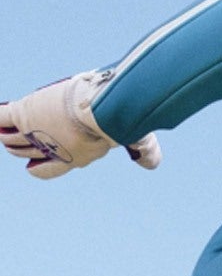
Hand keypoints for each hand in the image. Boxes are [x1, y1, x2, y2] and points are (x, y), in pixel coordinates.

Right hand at [0, 72, 161, 178]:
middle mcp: (51, 148)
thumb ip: (146, 152)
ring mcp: (36, 131)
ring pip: (12, 138)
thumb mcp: (136, 138)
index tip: (31, 166)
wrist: (104, 106)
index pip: (49, 169)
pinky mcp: (26, 112)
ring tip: (6, 128)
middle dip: (22, 146)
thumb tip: (153, 164)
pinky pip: (1, 118)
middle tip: (17, 138)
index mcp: (75, 157)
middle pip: (27, 151)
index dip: (40, 166)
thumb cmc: (122, 121)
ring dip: (8, 134)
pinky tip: (1, 115)